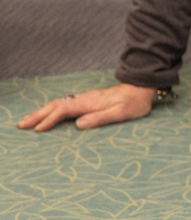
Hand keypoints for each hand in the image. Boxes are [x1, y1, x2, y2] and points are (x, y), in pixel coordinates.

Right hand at [17, 83, 155, 132]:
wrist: (141, 89)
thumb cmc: (134, 103)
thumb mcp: (121, 113)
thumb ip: (101, 118)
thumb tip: (78, 125)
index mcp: (89, 103)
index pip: (64, 111)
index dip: (50, 120)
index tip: (38, 130)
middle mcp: (83, 99)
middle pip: (55, 106)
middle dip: (37, 115)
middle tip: (21, 125)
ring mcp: (84, 100)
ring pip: (57, 105)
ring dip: (41, 112)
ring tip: (27, 121)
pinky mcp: (86, 101)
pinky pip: (63, 105)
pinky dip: (50, 110)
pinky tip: (46, 115)